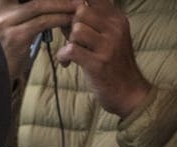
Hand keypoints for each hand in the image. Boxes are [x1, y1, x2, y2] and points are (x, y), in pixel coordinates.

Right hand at [0, 0, 77, 81]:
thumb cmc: (9, 44)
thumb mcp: (13, 19)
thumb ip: (26, 6)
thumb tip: (55, 1)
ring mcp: (5, 22)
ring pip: (39, 5)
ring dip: (62, 4)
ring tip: (77, 5)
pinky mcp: (16, 37)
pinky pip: (43, 22)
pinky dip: (59, 18)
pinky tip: (69, 19)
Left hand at [56, 0, 150, 116]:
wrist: (129, 93)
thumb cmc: (113, 67)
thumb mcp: (108, 40)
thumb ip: (89, 26)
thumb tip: (64, 16)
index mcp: (117, 19)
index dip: (77, 6)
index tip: (72, 21)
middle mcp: (115, 28)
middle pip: (81, 11)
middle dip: (71, 26)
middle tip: (73, 42)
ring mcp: (107, 46)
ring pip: (76, 30)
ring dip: (68, 43)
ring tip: (71, 55)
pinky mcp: (97, 63)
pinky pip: (71, 50)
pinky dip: (63, 57)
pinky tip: (67, 64)